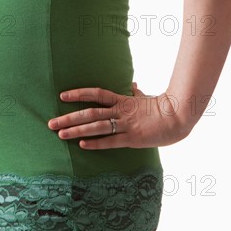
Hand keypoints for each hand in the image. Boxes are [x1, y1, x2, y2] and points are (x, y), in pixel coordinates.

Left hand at [47, 83, 191, 149]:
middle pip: (89, 112)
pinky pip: (111, 141)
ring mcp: (126, 125)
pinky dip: (96, 143)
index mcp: (122, 100)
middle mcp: (120, 112)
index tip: (62, 96)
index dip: (78, 94)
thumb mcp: (146, 98)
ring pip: (96, 126)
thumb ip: (136, 93)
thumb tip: (133, 85)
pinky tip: (82, 145)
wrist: (180, 117)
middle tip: (50, 123)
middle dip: (68, 118)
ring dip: (76, 130)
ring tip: (60, 134)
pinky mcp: (132, 139)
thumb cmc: (163, 108)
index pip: (96, 94)